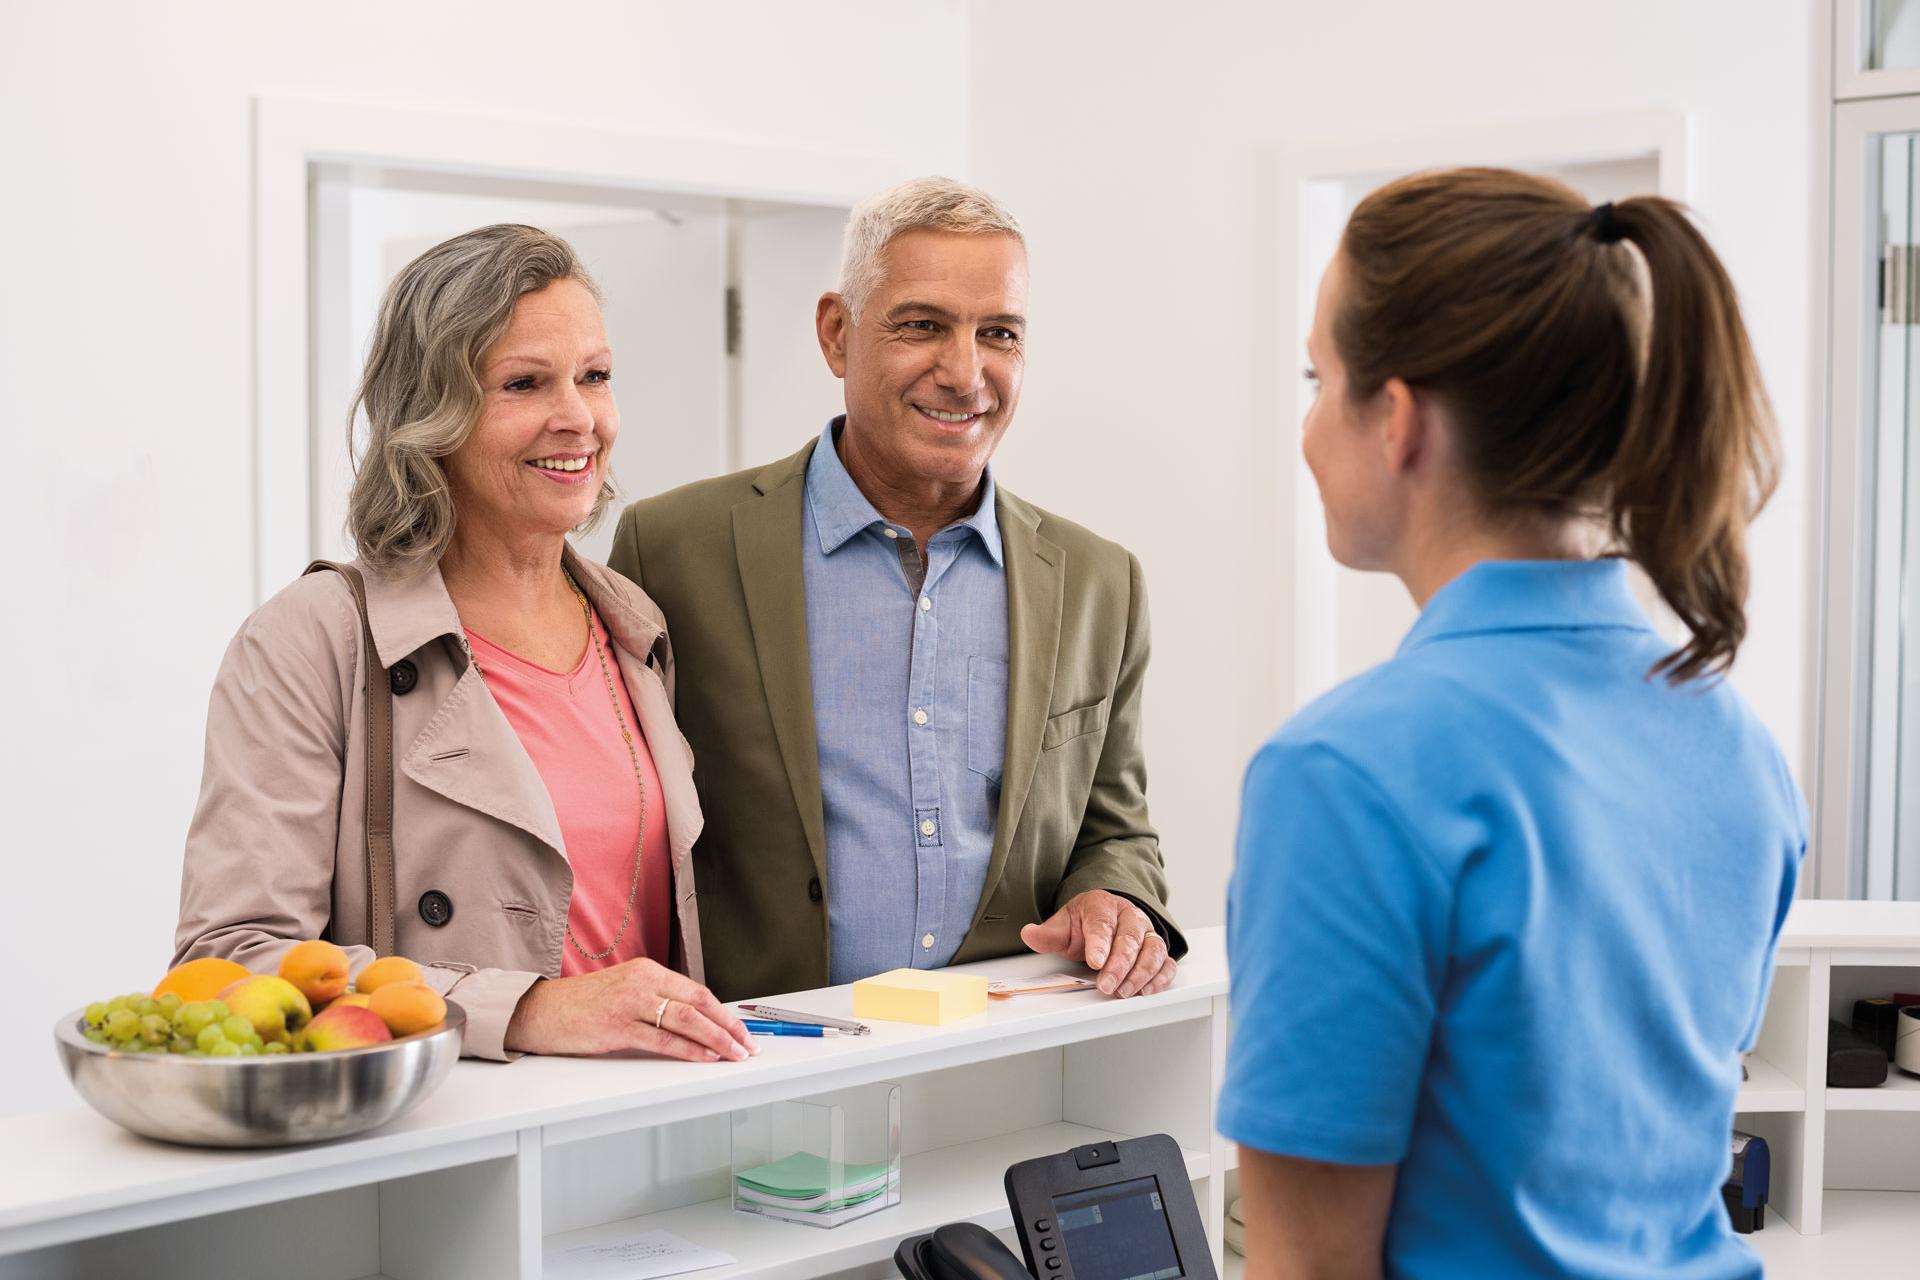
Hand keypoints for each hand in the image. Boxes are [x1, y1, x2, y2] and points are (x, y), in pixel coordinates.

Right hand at [504, 958, 756, 1061]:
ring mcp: (630, 1003)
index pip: (697, 991)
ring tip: (734, 1054)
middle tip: (748, 1044)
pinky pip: (663, 1040)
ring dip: (716, 1040)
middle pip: (698, 1004)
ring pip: (686, 1021)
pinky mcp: (617, 1027)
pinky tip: (704, 1057)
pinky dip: (688, 1050)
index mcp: (648, 971)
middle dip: (728, 1026)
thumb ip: (656, 1001)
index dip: (723, 1012)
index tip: (741, 1029)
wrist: (540, 1010)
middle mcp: (642, 982)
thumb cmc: (582, 1006)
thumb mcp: (624, 991)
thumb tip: (694, 1023)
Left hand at [1019, 890, 1175, 997]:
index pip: (1102, 924)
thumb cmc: (1086, 922)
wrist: (1108, 914)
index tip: (1094, 961)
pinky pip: (1166, 961)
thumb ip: (1048, 934)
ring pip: (1152, 950)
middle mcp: (1130, 917)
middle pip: (1129, 939)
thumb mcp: (1064, 924)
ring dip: (1141, 973)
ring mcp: (1146, 932)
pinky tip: (1148, 990)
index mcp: (1103, 906)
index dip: (1099, 943)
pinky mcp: (1157, 948)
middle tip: (1107, 985)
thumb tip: (1029, 934)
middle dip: (1119, 965)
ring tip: (1125, 991)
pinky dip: (1161, 977)